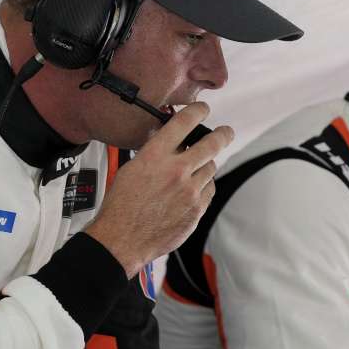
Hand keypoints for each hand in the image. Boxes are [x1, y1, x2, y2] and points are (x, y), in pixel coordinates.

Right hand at [85, 102, 232, 277]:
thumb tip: (170, 142)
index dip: (198, 111)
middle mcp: (176, 171)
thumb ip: (154, 153)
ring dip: (206, 166)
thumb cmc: (121, 207)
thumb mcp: (131, 168)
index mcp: (156, 156)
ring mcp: (189, 191)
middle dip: (223, 134)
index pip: (185, 122)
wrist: (122, 239)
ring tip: (195, 170)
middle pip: (212, 143)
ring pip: (211, 168)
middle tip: (226, 132)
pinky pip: (209, 190)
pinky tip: (193, 190)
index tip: (203, 109)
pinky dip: (204, 187)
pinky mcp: (197, 210)